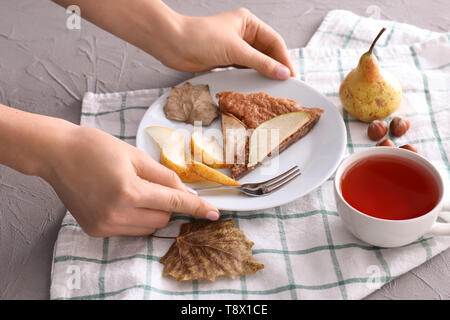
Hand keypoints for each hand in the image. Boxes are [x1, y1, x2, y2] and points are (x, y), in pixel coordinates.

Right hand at [44, 125, 219, 236]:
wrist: (57, 154)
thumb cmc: (95, 147)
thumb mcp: (135, 156)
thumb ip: (164, 177)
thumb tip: (186, 192)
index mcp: (129, 191)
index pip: (173, 202)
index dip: (197, 207)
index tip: (214, 213)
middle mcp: (117, 213)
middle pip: (163, 217)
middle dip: (167, 203)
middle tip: (152, 184)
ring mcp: (105, 225)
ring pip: (148, 227)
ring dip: (152, 211)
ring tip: (134, 190)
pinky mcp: (96, 230)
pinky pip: (130, 229)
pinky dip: (135, 217)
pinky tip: (121, 199)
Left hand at [159, 8, 295, 79]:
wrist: (172, 44)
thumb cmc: (200, 38)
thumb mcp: (235, 50)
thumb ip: (260, 63)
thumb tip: (282, 73)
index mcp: (248, 23)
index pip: (274, 41)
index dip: (284, 59)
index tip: (291, 75)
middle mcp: (242, 33)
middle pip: (266, 52)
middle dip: (275, 66)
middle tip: (285, 84)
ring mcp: (233, 47)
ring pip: (255, 61)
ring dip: (263, 72)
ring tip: (273, 86)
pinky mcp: (224, 60)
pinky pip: (243, 69)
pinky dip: (251, 76)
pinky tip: (256, 85)